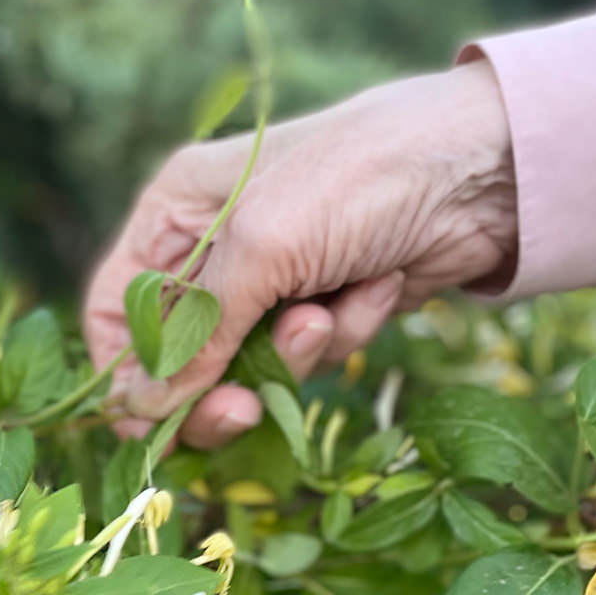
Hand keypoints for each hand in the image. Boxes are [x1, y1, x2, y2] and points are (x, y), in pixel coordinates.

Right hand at [82, 59, 516, 446]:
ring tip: (331, 311)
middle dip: (214, 385)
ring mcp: (275, 278)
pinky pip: (311, 355)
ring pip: (248, 365)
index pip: (116, 307)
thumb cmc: (355, 180)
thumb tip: (144, 413)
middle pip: (179, 355)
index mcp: (175, 211)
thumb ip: (198, 334)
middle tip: (240, 410)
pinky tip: (379, 286)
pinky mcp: (329, 303)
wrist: (480, 171)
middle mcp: (215, 246)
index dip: (126, 370)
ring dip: (295, 352)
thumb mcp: (262, 250)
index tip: (149, 423)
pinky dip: (347, 331)